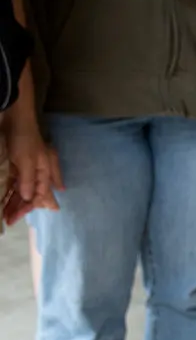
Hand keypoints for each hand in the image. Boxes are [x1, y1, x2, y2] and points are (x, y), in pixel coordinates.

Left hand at [1, 111, 62, 225]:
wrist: (14, 119)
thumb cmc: (25, 138)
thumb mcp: (28, 160)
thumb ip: (29, 180)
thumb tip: (29, 198)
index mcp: (46, 169)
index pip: (41, 193)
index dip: (29, 206)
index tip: (16, 217)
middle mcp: (39, 170)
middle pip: (32, 194)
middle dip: (22, 208)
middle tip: (9, 220)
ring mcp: (27, 168)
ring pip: (22, 190)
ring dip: (14, 203)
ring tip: (4, 215)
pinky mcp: (16, 165)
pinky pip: (13, 183)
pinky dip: (9, 193)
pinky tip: (5, 200)